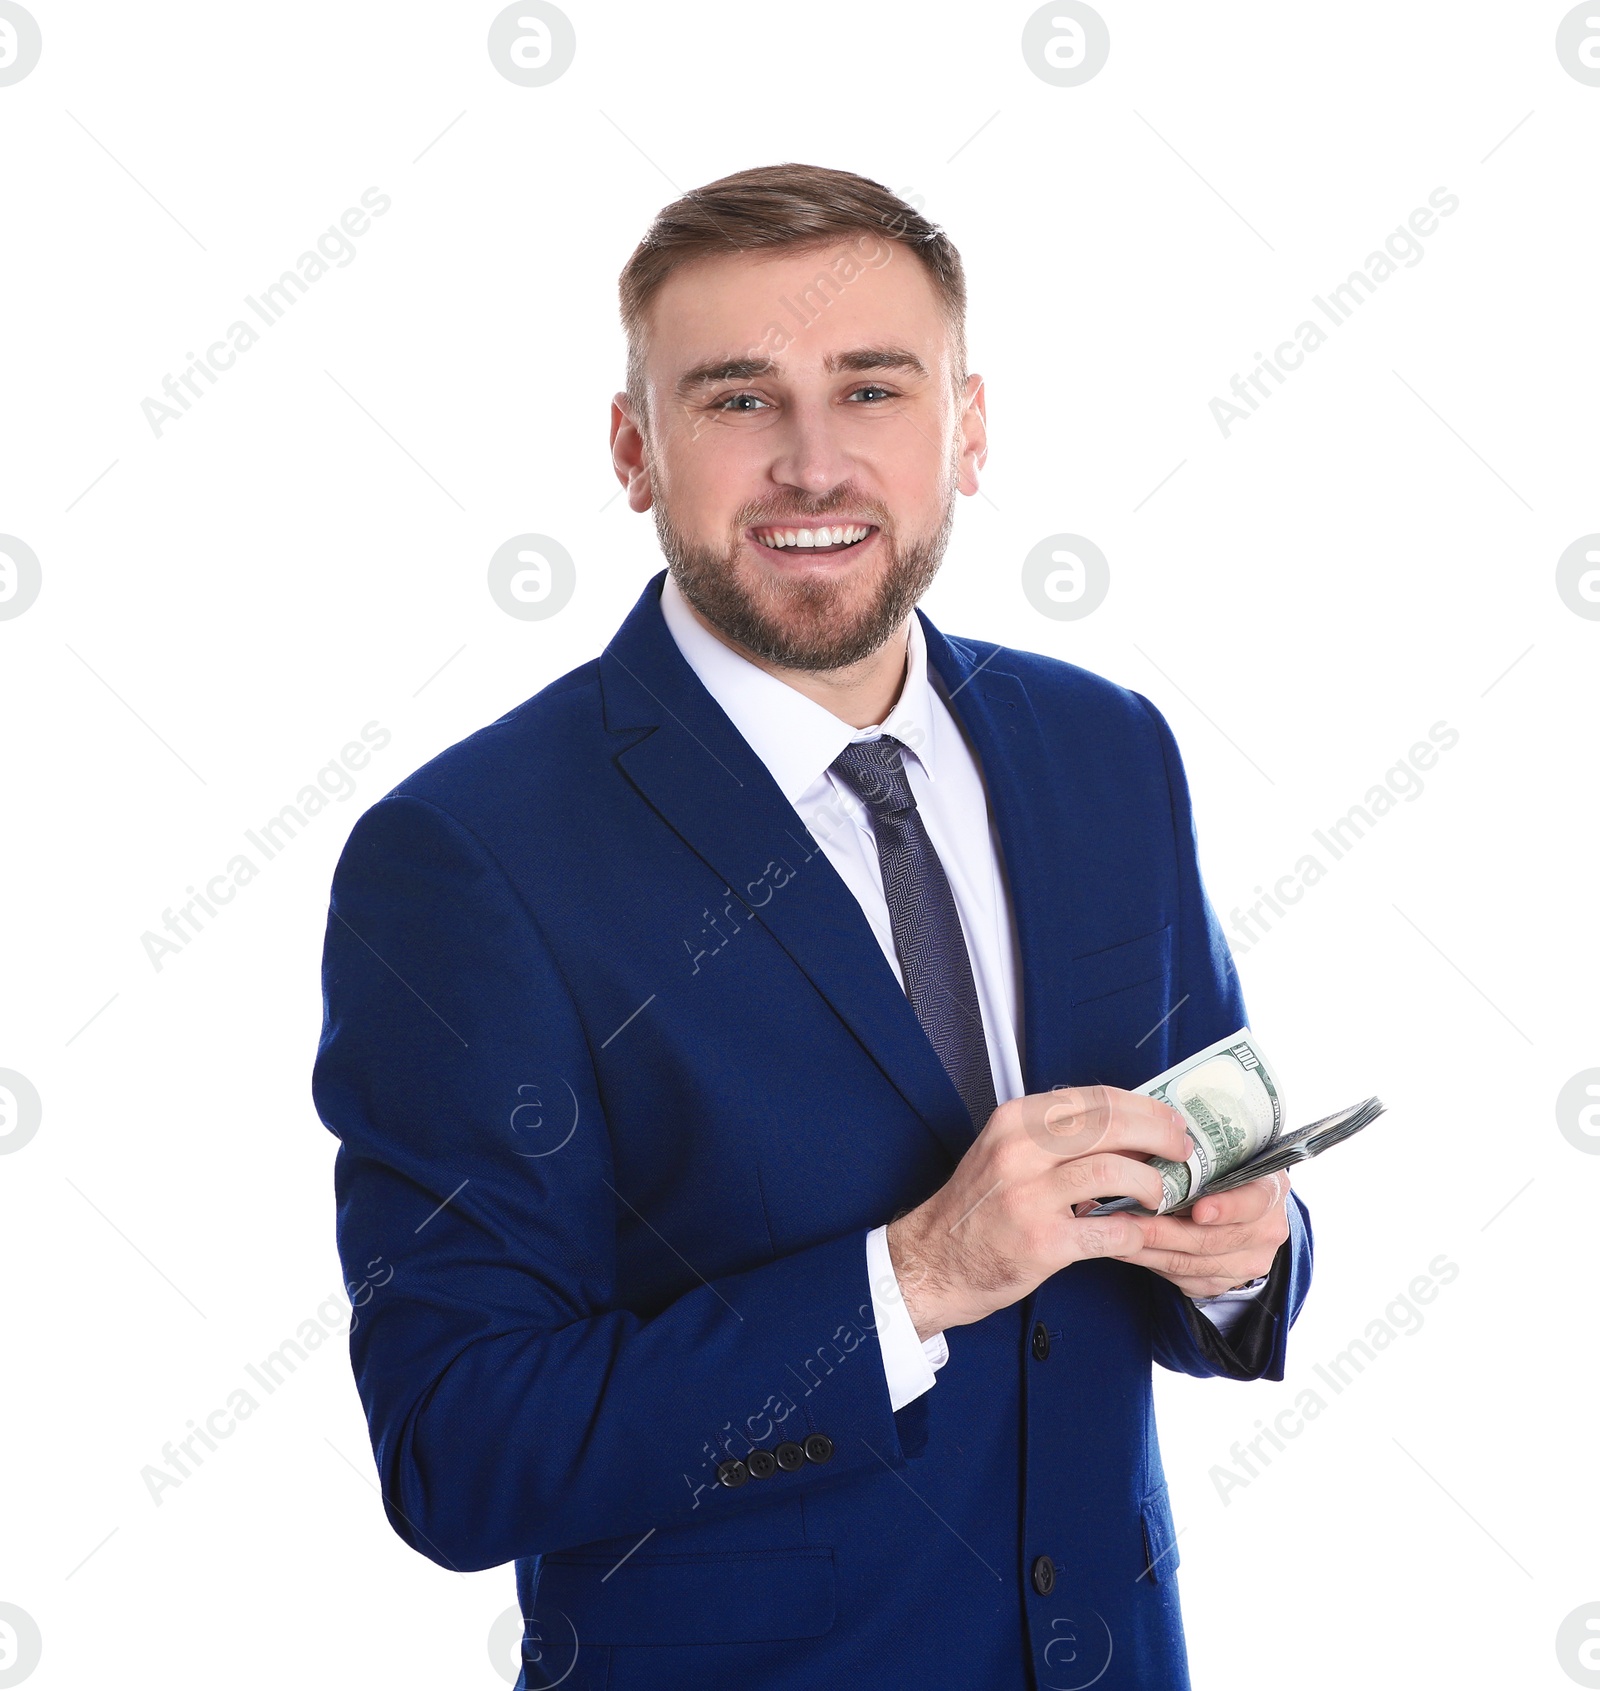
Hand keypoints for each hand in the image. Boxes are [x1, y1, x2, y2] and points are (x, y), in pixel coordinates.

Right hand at [885, 1085, 1191, 1340]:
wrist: (935, 1259)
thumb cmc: (979, 1207)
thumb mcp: (1006, 1151)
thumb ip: (1056, 1136)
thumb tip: (1126, 1126)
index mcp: (1016, 1121)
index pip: (1095, 1098)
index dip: (1143, 1107)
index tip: (1169, 1121)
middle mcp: (1020, 1150)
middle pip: (1111, 1125)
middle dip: (1159, 1135)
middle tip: (1182, 1152)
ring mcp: (1030, 1196)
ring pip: (1115, 1171)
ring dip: (1152, 1183)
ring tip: (1160, 1195)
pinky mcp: (1042, 1242)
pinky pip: (1109, 1231)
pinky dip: (1135, 1230)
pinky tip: (1139, 1231)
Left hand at [1109, 1171, 1291, 1299]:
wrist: (1245, 1208)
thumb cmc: (1226, 1171)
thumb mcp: (1225, 1154)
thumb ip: (1199, 1155)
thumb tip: (1146, 1145)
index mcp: (1269, 1191)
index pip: (1252, 1202)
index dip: (1226, 1208)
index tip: (1198, 1210)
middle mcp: (1267, 1231)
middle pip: (1212, 1239)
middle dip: (1163, 1231)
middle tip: (1125, 1219)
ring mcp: (1249, 1262)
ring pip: (1194, 1265)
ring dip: (1150, 1252)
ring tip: (1116, 1234)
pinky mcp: (1227, 1283)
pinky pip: (1187, 1281)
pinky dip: (1155, 1266)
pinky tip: (1129, 1250)